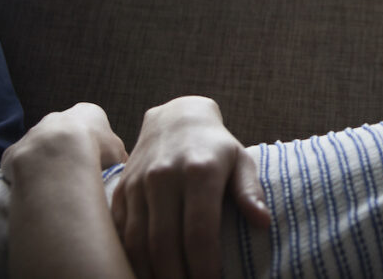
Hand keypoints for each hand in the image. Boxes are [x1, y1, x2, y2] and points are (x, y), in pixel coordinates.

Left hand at [1, 103, 127, 180]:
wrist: (58, 155)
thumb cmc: (96, 150)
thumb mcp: (120, 153)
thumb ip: (119, 157)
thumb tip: (121, 168)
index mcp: (87, 112)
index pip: (92, 123)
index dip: (96, 142)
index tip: (98, 159)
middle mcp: (58, 117)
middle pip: (64, 133)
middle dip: (69, 150)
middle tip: (77, 171)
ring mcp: (34, 132)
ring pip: (41, 148)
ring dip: (48, 162)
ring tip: (58, 182)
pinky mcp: (14, 151)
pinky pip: (22, 164)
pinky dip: (29, 175)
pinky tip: (38, 186)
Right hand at [111, 96, 269, 278]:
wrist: (175, 119)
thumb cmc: (216, 147)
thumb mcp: (241, 161)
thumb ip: (250, 192)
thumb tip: (263, 223)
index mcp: (200, 171)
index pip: (200, 231)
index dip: (205, 265)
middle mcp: (164, 177)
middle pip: (165, 243)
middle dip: (176, 276)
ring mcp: (138, 184)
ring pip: (137, 242)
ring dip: (150, 273)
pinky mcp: (121, 191)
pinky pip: (119, 233)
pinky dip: (129, 258)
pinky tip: (143, 272)